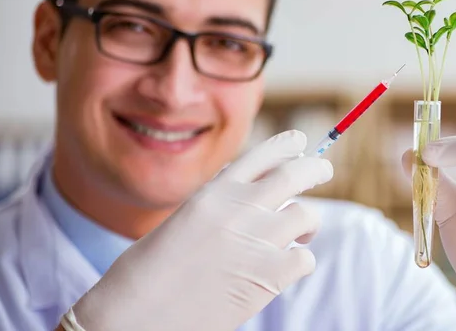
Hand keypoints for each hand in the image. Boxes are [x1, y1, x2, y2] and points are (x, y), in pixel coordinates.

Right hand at [59, 130, 333, 330]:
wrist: (132, 315)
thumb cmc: (148, 273)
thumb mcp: (183, 221)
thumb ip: (220, 206)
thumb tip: (258, 201)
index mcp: (213, 192)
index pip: (261, 154)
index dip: (286, 145)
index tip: (300, 142)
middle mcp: (238, 207)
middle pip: (295, 174)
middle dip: (316, 168)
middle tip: (323, 169)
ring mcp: (256, 239)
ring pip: (306, 214)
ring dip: (309, 222)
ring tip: (305, 233)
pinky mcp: (267, 275)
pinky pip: (304, 259)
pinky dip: (301, 261)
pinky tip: (287, 268)